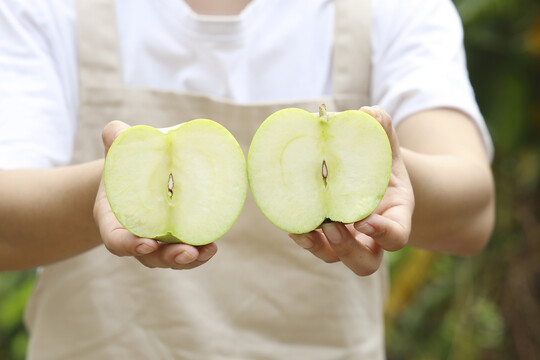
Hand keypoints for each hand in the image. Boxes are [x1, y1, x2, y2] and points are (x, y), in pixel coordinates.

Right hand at [93, 121, 217, 268]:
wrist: (134, 180)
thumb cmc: (124, 167)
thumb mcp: (117, 153)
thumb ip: (116, 141)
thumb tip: (118, 131)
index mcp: (113, 221)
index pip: (116, 241)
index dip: (130, 246)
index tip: (147, 244)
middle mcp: (134, 237)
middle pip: (149, 256)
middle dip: (168, 257)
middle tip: (187, 252)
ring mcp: (155, 242)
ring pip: (170, 258)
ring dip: (189, 259)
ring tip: (208, 251)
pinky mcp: (175, 239)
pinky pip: (186, 250)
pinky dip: (199, 251)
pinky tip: (213, 246)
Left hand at [289, 106, 413, 275]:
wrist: (370, 175)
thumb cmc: (379, 160)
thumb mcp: (385, 144)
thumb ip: (381, 129)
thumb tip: (368, 113)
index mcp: (395, 215)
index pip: (396, 237)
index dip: (383, 234)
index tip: (364, 219)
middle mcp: (372, 237)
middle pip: (365, 263)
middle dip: (348, 248)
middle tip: (332, 226)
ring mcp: (348, 241)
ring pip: (335, 258)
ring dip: (319, 247)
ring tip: (303, 229)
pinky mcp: (326, 238)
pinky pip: (316, 246)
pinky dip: (304, 238)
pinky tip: (292, 225)